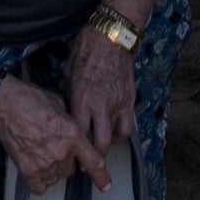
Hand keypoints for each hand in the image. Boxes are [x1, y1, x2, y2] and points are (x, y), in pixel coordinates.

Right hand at [0, 74, 103, 193]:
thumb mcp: (60, 105)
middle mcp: (61, 152)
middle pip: (71, 170)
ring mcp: (44, 163)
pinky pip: (40, 187)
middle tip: (52, 146)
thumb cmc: (30, 99)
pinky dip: (39, 180)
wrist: (4, 104)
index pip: (94, 162)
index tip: (106, 186)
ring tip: (39, 151)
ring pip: (56, 178)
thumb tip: (74, 134)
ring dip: (52, 169)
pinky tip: (34, 165)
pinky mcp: (27, 170)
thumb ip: (71, 124)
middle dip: (65, 161)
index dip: (102, 177)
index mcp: (73, 135)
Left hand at [67, 27, 136, 160]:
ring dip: (111, 143)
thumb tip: (70, 113)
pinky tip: (115, 129)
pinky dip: (122, 131)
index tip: (73, 158)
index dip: (76, 150)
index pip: (80, 134)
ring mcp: (118, 103)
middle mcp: (101, 106)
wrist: (111, 37)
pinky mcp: (130, 99)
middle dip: (96, 156)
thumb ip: (71, 98)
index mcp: (82, 100)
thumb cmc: (85, 52)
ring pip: (118, 136)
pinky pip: (128, 124)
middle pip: (102, 143)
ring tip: (103, 144)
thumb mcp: (69, 75)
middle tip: (90, 161)